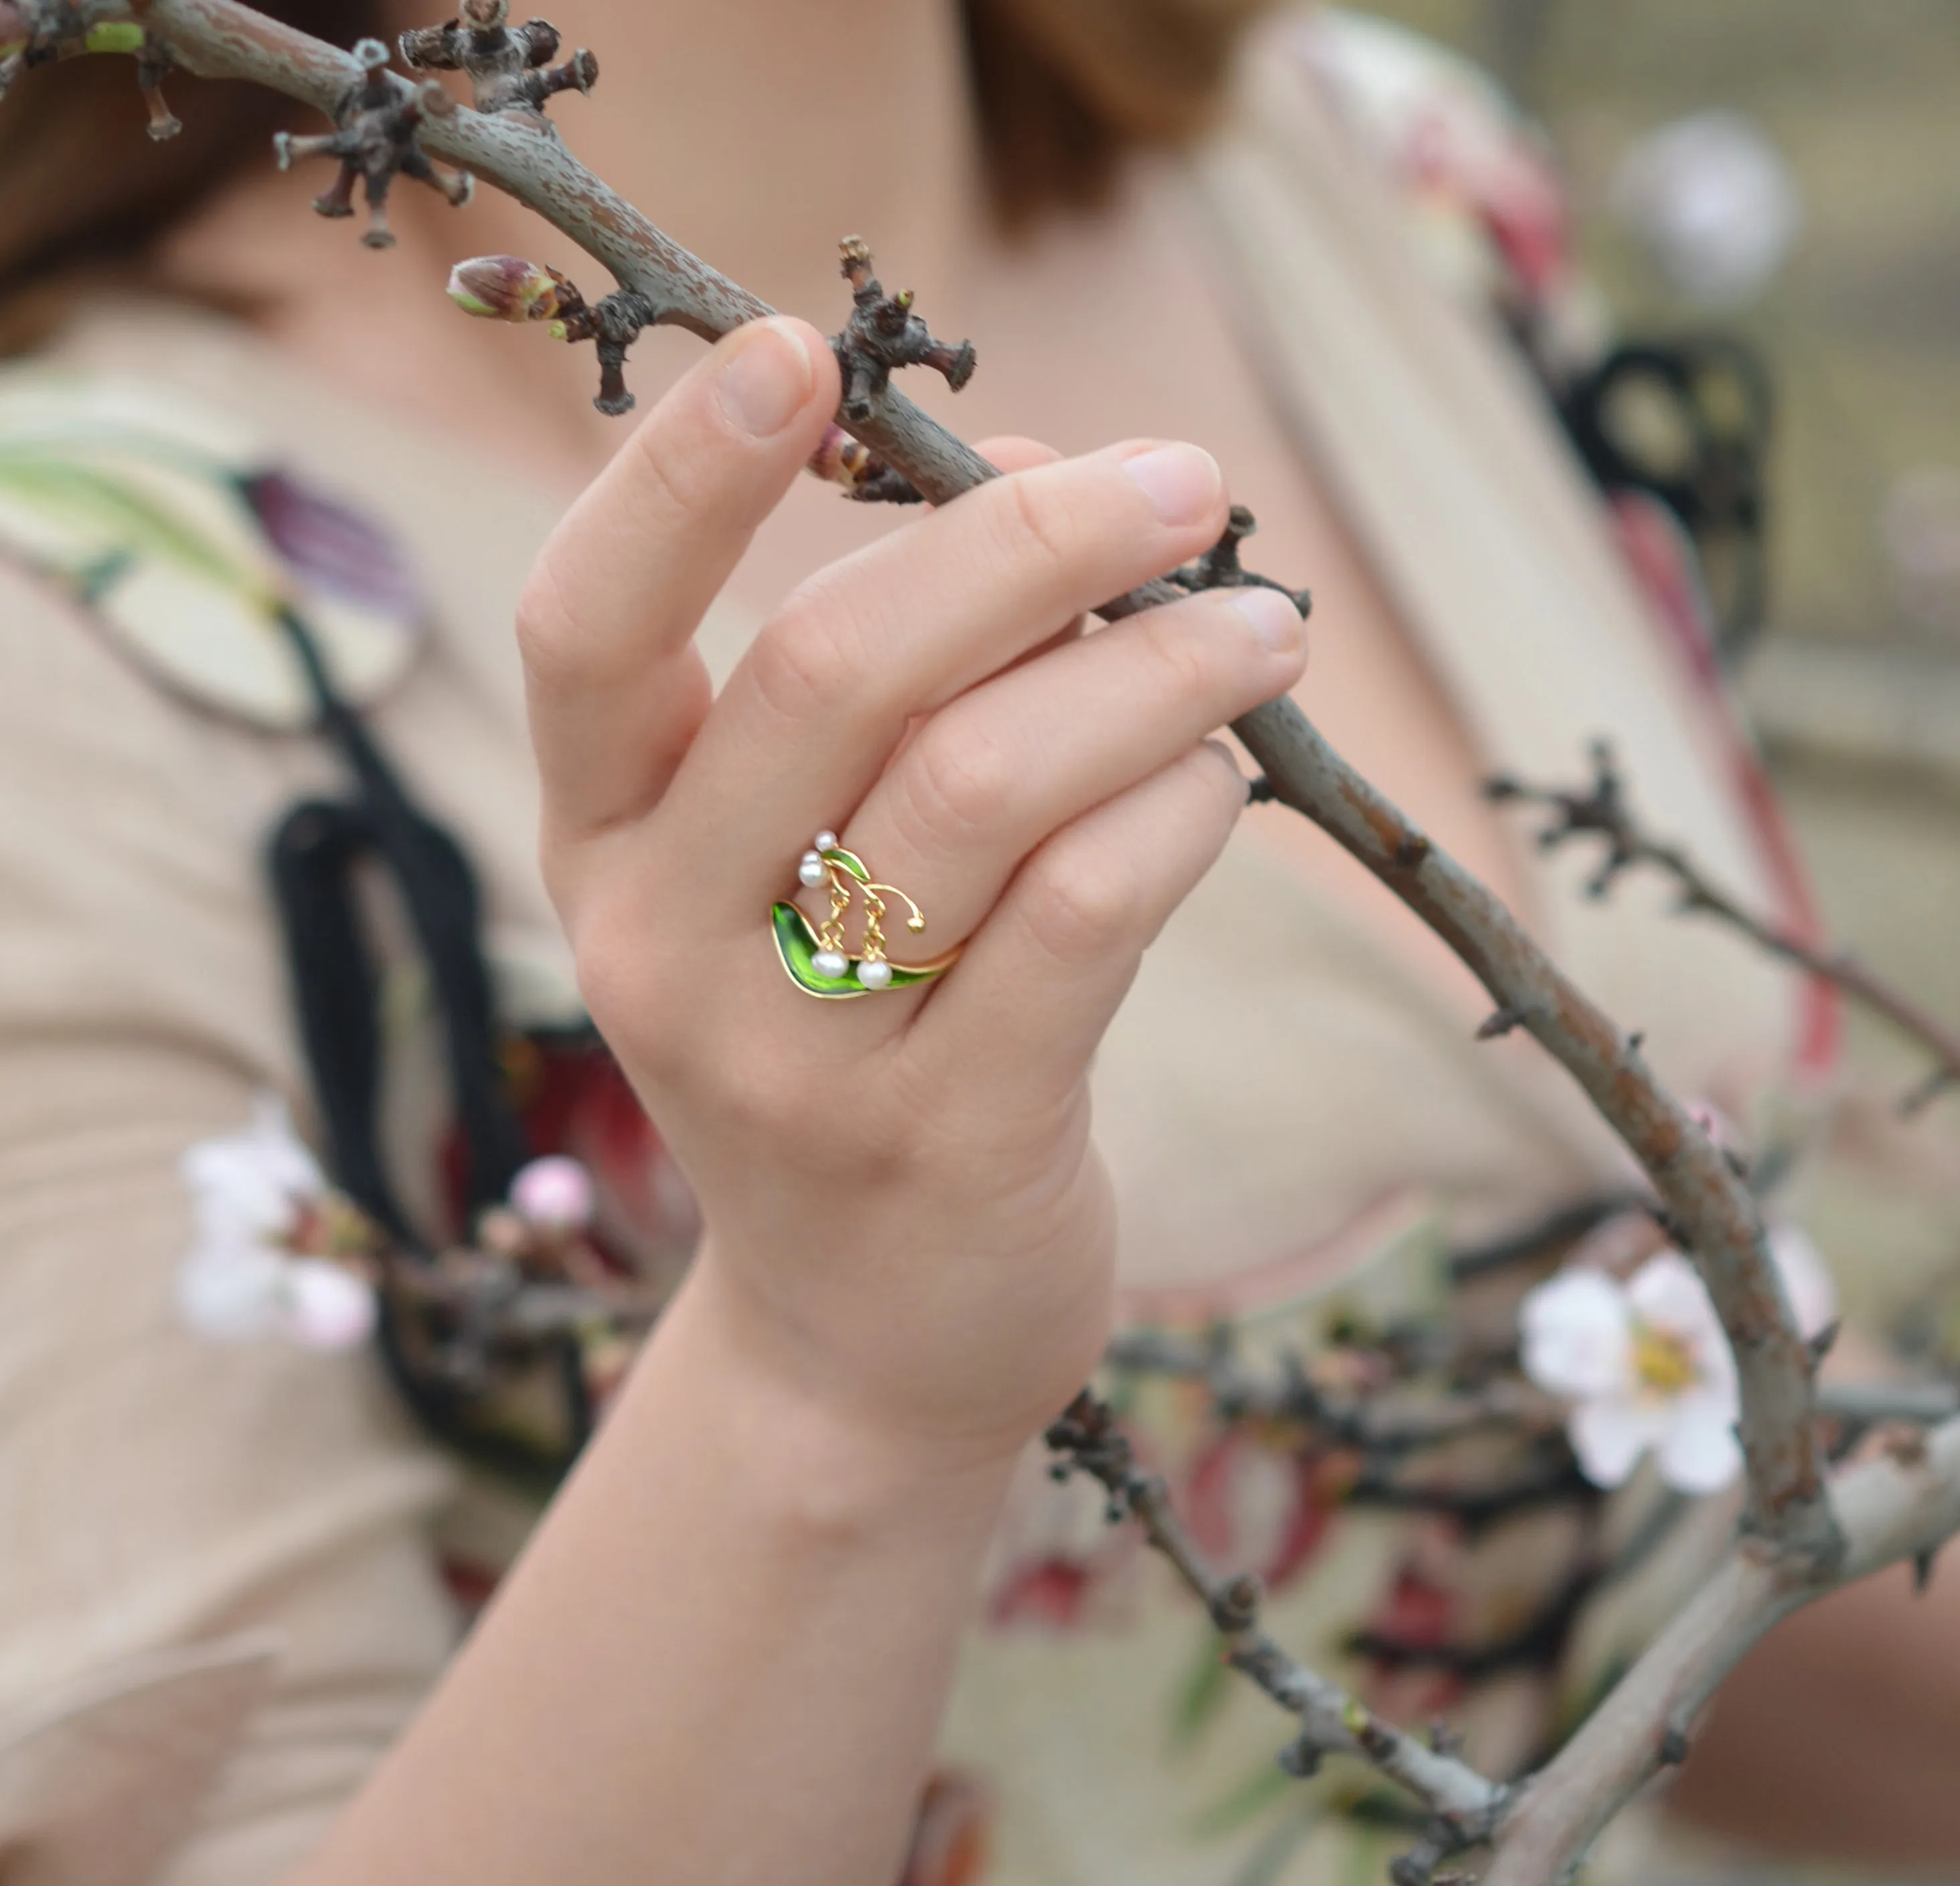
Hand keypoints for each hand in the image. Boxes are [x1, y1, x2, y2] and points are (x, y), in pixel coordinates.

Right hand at [517, 317, 1307, 1471]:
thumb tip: (1034, 473)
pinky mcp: (947, 1144)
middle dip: (1025, 542)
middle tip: (1181, 484)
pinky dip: (1181, 809)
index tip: (802, 348)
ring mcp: (795, 1063)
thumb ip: (887, 693)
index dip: (676, 479)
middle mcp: (662, 949)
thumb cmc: (848, 1054)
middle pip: (829, 676)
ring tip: (1259, 629)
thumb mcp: (799, 883)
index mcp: (601, 850)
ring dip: (1152, 671)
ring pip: (983, 786)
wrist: (860, 1347)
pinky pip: (1088, 913)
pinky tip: (1225, 779)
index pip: (584, 631)